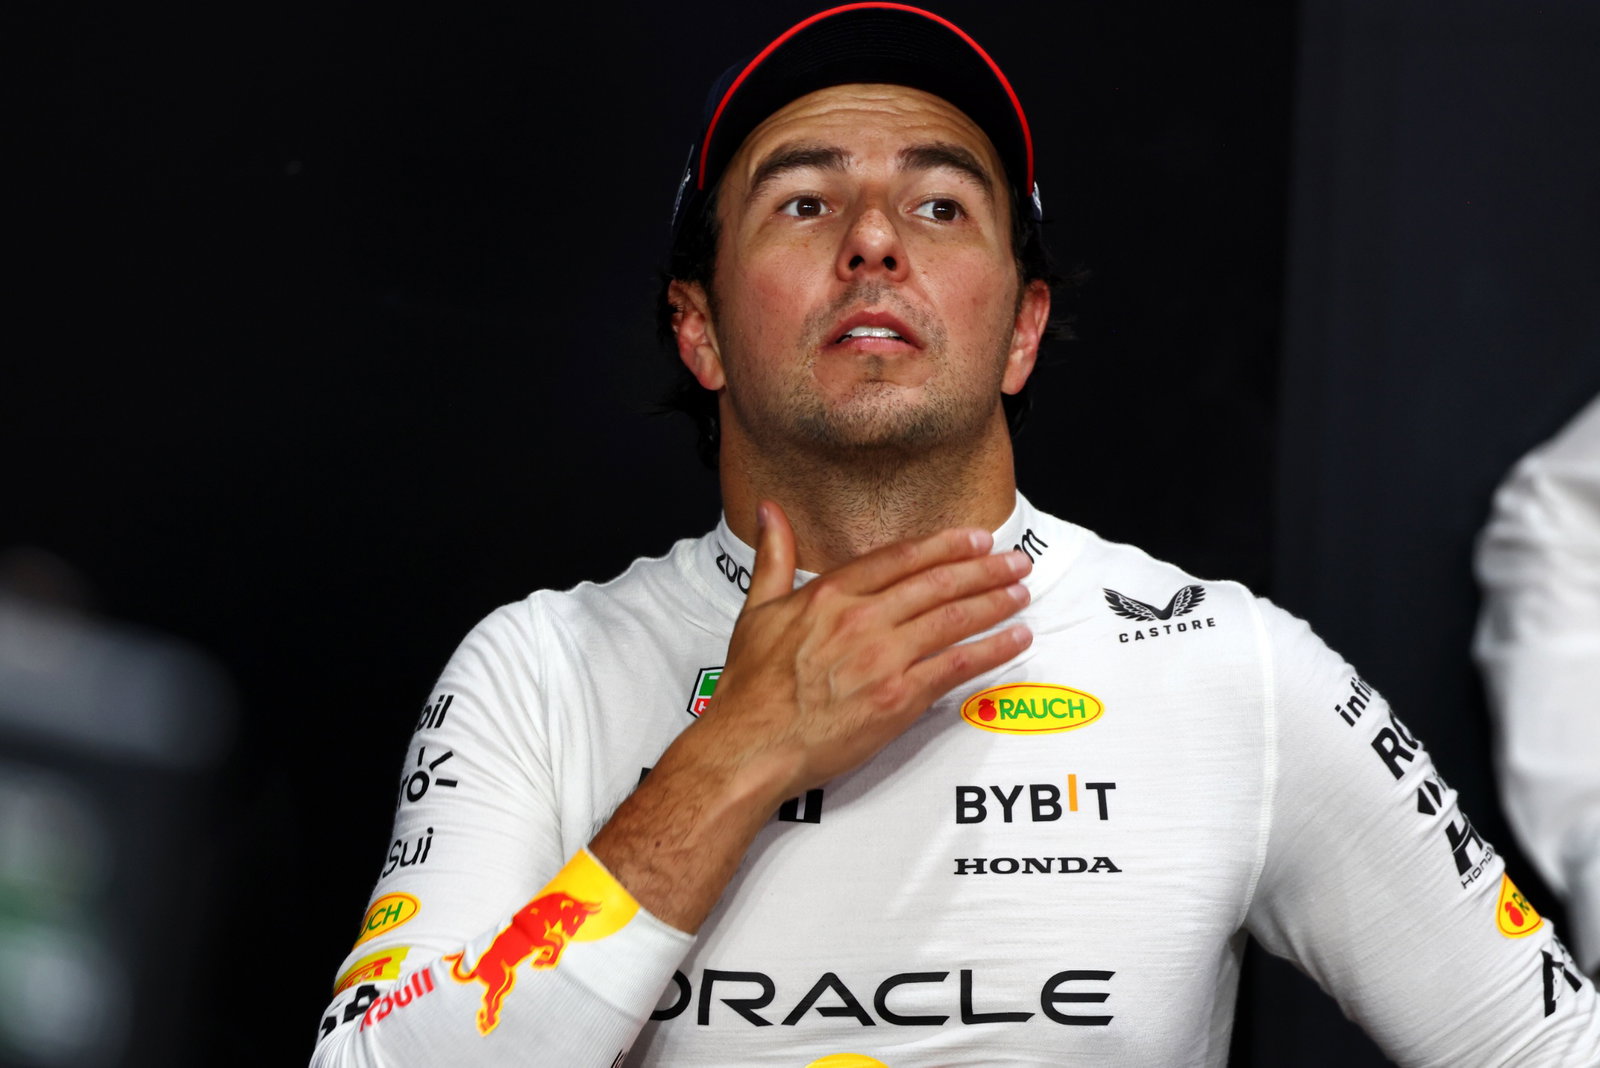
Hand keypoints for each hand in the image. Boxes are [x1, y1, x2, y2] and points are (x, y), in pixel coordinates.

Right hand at [590, 499, 1031, 931]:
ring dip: (994, 602)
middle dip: (984, 569)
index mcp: (831, 594)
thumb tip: (769, 511)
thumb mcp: (756, 610)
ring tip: (1021, 593)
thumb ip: (773, 556)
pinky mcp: (899, 698)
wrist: (752, 745)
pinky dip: (992, 649)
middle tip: (1016, 561)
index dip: (945, 545)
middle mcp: (862, 619)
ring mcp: (884, 658)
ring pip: (953, 619)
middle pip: (937, 583)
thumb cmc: (752, 687)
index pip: (901, 558)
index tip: (975, 538)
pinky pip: (957, 666)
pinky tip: (1015, 639)